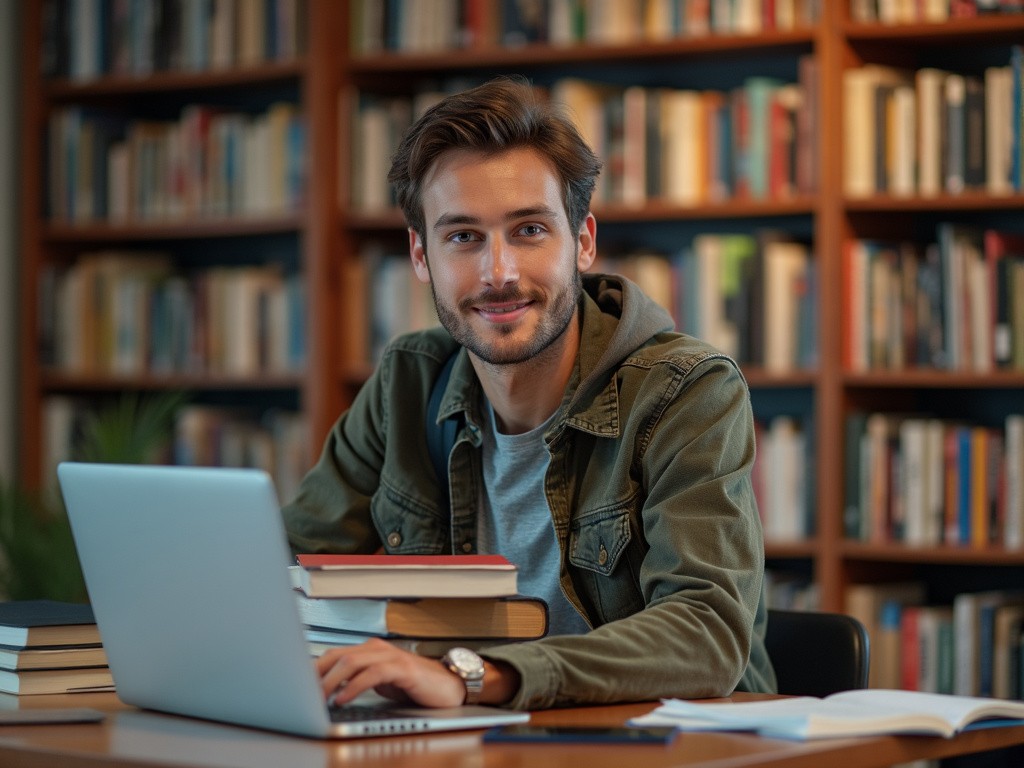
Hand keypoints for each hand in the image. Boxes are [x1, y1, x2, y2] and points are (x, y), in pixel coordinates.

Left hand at [316, 638, 465, 707]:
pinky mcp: (404, 669)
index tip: (297, 686)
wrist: (450, 686)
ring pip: (352, 662)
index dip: (314, 669)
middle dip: (317, 675)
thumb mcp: (380, 684)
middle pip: (339, 655)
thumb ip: (358, 682)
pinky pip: (373, 674)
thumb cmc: (415, 685)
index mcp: (370, 650)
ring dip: (331, 681)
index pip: (335, 654)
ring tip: (319, 698)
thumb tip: (328, 692)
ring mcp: (391, 657)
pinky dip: (355, 686)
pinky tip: (344, 698)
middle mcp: (378, 649)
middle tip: (303, 694)